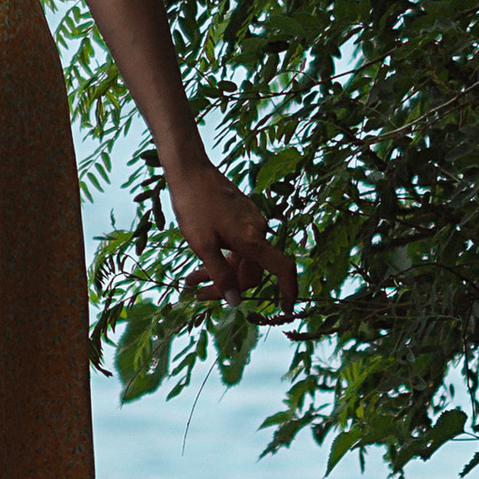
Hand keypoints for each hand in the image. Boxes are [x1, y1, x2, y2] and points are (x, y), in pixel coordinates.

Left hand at [167, 160, 295, 312]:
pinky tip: (201, 260)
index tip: (286, 308)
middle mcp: (257, 230)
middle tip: (197, 292)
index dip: (289, 290)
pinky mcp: (240, 215)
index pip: (282, 268)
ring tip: (191, 281)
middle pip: (251, 269)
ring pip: (241, 258)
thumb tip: (236, 303)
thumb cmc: (194, 206)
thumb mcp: (203, 245)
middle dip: (228, 286)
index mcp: (252, 239)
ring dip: (221, 272)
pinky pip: (237, 244)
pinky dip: (222, 256)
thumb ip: (220, 275)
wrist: (189, 170)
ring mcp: (249, 221)